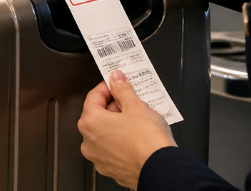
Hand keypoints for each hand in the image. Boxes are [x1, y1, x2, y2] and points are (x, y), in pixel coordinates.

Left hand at [78, 70, 176, 189]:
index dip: (107, 87)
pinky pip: (112, 149)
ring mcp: (99, 158)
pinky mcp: (111, 169)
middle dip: (114, 106)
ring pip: (105, 134)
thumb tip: (117, 79)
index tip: (116, 84)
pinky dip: (121, 141)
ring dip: (117, 124)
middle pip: (97, 116)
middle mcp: (89, 142)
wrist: (161, 170)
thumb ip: (123, 89)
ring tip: (137, 119)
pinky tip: (136, 136)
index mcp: (90, 123)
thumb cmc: (147, 141)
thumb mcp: (136, 106)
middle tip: (130, 101)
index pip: (93, 97)